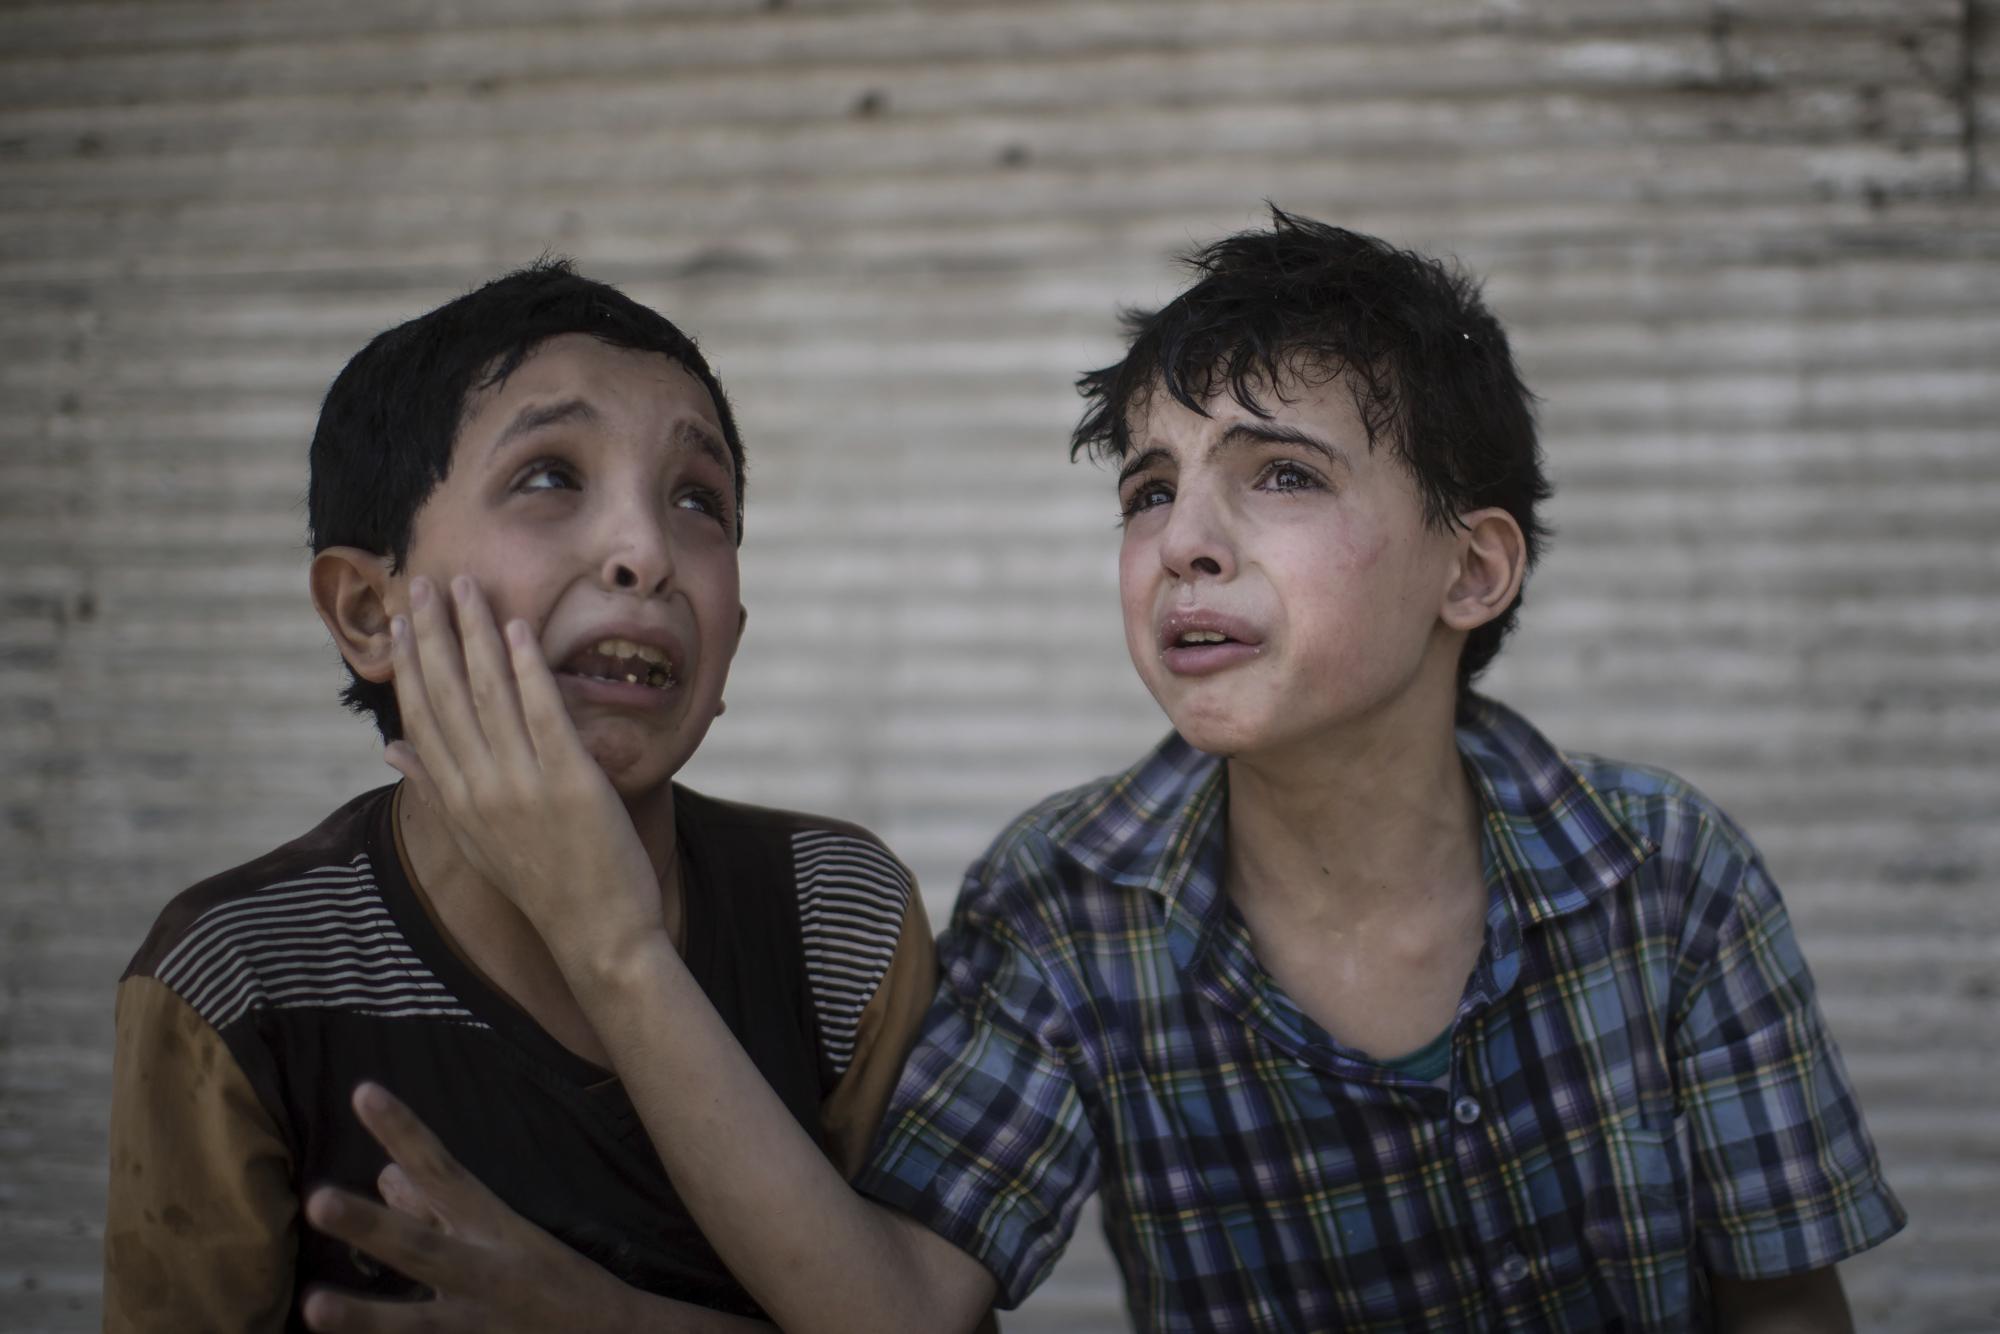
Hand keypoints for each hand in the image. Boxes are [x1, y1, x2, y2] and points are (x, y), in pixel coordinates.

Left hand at [302, 1084, 766, 1332]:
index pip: (443, 1169)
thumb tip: (386, 1176)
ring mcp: (477, 1326)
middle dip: (372, 1228)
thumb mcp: (502, 1234)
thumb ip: (438, 1209)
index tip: (362, 1092)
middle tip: (319, 1202)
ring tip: (314, 1307)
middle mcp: (484, 1273)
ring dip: (365, 1318)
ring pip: (416, 1324)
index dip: (404, 1131)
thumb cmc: (551, 1280)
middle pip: (422, 1247)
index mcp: (493, 1228)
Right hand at [385, 574, 663, 971]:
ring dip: (475, 634)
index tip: (403, 619)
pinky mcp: (570, 783)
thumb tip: (388, 747)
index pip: (421, 716)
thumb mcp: (475, 840)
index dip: (410, 664)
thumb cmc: (542, 885)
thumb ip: (433, 788)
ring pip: (489, 694)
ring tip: (467, 587)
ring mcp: (523, 785)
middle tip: (424, 580)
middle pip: (446, 695)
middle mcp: (480, 788)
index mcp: (456, 799)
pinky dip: (527, 669)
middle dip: (433, 633)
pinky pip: (543, 715)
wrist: (597, 936)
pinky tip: (517, 630)